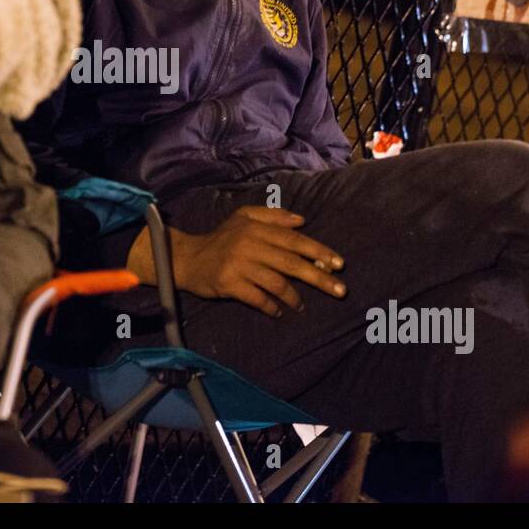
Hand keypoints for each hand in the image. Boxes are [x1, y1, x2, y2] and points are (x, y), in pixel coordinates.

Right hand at [128, 205, 345, 317]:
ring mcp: (239, 265)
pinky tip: (279, 311)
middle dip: (319, 277)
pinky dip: (272, 307)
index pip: (294, 240)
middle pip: (291, 263)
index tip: (339, 264)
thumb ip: (273, 216)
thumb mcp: (244, 218)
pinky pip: (258, 298)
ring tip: (302, 306)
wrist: (187, 258)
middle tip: (340, 290)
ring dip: (294, 298)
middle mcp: (250, 244)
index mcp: (256, 228)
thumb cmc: (221, 238)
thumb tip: (302, 221)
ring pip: (277, 283)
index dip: (318, 251)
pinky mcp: (229, 284)